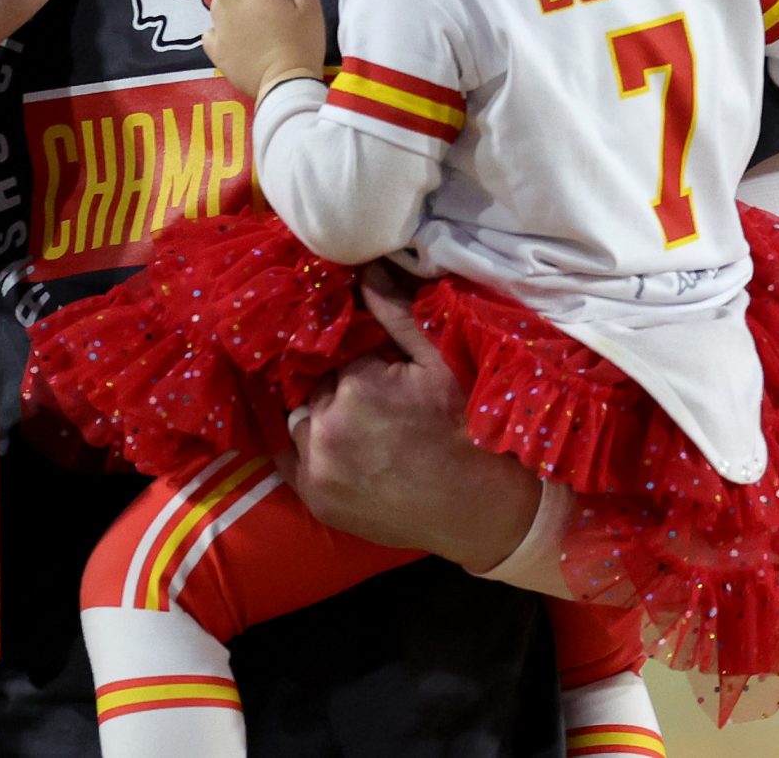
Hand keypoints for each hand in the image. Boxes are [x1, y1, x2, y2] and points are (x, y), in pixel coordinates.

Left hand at [201, 0, 323, 97]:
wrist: (285, 86)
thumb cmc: (303, 46)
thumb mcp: (311, 8)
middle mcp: (235, 6)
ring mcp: (222, 28)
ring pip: (217, 1)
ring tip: (248, 8)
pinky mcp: (216, 50)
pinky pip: (210, 31)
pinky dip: (220, 27)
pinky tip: (234, 33)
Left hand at [278, 266, 541, 569]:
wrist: (486, 511)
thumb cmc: (468, 429)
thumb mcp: (439, 363)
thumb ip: (396, 314)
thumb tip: (365, 268)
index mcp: (355, 388)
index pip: (330, 350)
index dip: (350, 353)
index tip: (368, 359)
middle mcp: (325, 430)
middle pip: (311, 387)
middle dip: (331, 383)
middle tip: (367, 393)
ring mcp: (317, 470)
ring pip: (299, 420)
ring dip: (318, 415)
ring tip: (356, 421)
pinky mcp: (316, 500)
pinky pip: (292, 460)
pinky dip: (306, 447)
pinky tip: (328, 440)